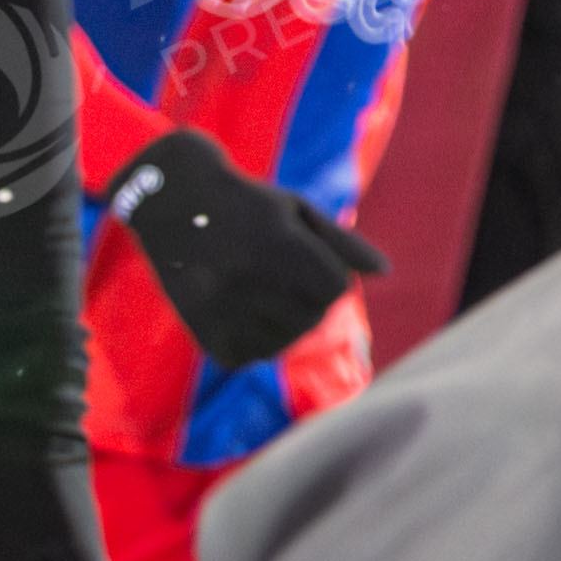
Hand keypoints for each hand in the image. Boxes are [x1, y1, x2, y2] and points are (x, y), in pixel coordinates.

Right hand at [102, 125, 387, 374]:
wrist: (174, 204)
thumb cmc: (248, 205)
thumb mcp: (297, 211)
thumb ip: (342, 244)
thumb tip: (386, 272)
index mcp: (278, 245)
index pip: (334, 288)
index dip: (330, 276)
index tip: (313, 262)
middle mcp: (247, 279)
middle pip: (311, 317)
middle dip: (310, 300)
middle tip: (287, 278)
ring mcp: (220, 308)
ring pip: (282, 343)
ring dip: (285, 324)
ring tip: (267, 296)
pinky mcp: (202, 331)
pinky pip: (249, 356)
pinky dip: (255, 341)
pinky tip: (246, 314)